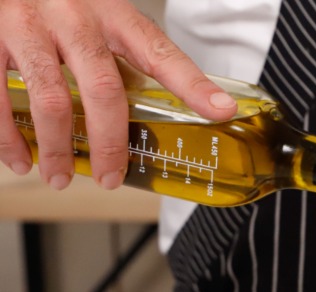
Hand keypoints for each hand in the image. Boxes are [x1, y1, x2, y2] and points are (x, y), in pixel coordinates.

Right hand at [0, 0, 236, 188]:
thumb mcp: (102, 12)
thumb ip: (126, 52)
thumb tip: (168, 101)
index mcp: (113, 13)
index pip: (160, 53)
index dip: (193, 85)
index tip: (222, 110)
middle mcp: (74, 16)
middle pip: (103, 87)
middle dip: (109, 142)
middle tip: (111, 177)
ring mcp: (29, 24)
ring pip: (50, 98)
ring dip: (57, 147)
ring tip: (60, 177)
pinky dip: (8, 135)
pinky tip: (19, 158)